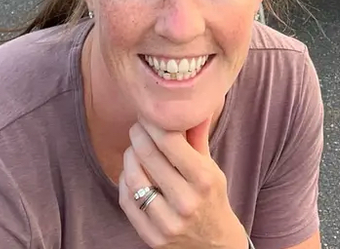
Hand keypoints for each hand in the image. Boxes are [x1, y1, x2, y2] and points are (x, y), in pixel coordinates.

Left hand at [119, 119, 248, 248]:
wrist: (215, 244)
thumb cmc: (211, 197)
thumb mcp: (211, 167)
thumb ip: (197, 137)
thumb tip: (193, 104)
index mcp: (204, 179)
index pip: (169, 141)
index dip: (153, 122)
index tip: (148, 114)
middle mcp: (186, 201)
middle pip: (148, 156)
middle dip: (138, 135)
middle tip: (137, 127)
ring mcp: (168, 222)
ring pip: (134, 178)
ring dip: (129, 156)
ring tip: (133, 148)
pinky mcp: (152, 237)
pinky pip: (127, 201)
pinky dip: (125, 182)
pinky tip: (130, 172)